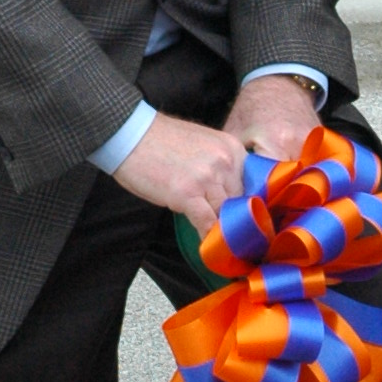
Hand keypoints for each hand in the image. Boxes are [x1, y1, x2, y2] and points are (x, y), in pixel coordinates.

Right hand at [110, 75, 321, 241]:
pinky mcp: (187, 193)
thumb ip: (220, 168)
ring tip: (226, 249)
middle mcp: (226, 163)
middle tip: (239, 241)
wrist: (130, 132)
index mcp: (232, 150)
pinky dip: (208, 237)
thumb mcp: (203, 146)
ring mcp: (207, 178)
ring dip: (224, 233)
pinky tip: (208, 247)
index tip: (249, 224)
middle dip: (237, 222)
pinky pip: (206, 223)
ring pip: (226, 215)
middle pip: (241, 202)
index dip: (248, 207)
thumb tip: (227, 198)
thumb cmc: (160, 140)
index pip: (251, 186)